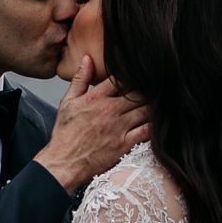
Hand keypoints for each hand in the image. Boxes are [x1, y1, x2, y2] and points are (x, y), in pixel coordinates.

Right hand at [34, 55, 150, 195]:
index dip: (133, 76)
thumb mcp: (67, 103)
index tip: (139, 76)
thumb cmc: (65, 135)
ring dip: (152, 106)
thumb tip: (87, 59)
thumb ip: (79, 80)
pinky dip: (154, 125)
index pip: (121, 79)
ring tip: (158, 104)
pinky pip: (147, 131)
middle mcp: (109, 110)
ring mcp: (118, 127)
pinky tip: (156, 123)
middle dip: (147, 91)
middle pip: (138, 93)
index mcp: (95, 98)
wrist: (63, 163)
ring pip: (145, 110)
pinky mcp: (124, 144)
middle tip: (155, 89)